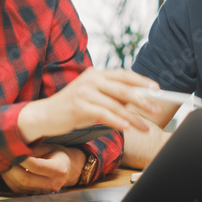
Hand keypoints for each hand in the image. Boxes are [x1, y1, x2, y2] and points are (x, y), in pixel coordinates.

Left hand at [1, 144, 84, 192]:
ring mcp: (44, 192)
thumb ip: (33, 150)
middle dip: (12, 168)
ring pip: (20, 186)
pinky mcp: (35, 195)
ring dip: (9, 174)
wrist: (67, 168)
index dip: (21, 159)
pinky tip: (9, 170)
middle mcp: (53, 184)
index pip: (36, 166)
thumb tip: (15, 150)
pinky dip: (10, 180)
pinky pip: (18, 189)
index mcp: (59, 169)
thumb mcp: (48, 147)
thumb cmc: (57, 155)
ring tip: (5, 162)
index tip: (13, 151)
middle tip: (5, 157)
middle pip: (26, 179)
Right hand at [17, 68, 162, 142]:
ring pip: (115, 104)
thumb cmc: (72, 108)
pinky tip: (127, 127)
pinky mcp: (78, 106)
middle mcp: (91, 79)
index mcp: (96, 74)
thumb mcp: (93, 98)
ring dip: (133, 117)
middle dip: (143, 99)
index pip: (123, 75)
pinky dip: (117, 121)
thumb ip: (112, 97)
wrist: (44, 115)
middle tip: (156, 109)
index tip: (157, 89)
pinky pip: (103, 114)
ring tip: (145, 127)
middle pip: (123, 88)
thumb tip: (138, 102)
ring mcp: (84, 92)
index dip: (141, 81)